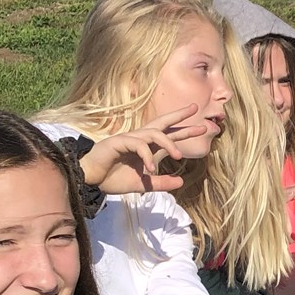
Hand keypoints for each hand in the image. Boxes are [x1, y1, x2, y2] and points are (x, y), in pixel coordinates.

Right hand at [82, 106, 208, 192]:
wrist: (91, 180)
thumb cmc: (114, 178)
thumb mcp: (143, 184)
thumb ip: (161, 183)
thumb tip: (181, 181)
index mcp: (147, 147)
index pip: (169, 135)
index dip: (184, 130)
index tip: (202, 127)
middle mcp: (140, 139)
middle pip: (162, 123)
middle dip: (179, 116)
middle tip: (195, 109)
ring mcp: (130, 139)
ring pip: (153, 133)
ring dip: (168, 143)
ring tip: (179, 156)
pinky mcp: (119, 142)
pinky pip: (138, 145)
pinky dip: (147, 156)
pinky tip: (151, 169)